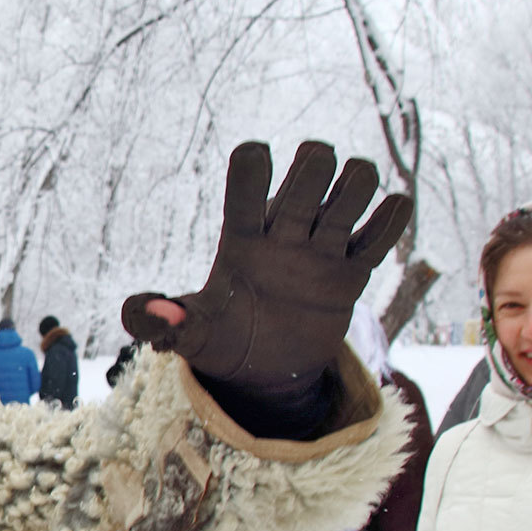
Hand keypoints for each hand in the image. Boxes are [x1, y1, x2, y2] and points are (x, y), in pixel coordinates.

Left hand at [121, 142, 410, 394]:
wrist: (265, 370)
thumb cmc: (221, 340)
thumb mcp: (189, 337)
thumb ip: (159, 324)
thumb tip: (140, 311)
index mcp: (242, 237)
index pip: (247, 183)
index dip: (253, 168)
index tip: (254, 160)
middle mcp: (285, 232)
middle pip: (309, 173)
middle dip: (313, 169)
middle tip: (313, 190)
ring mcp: (322, 248)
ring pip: (351, 190)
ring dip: (356, 185)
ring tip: (350, 205)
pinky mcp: (354, 271)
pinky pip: (382, 234)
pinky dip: (391, 219)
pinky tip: (387, 218)